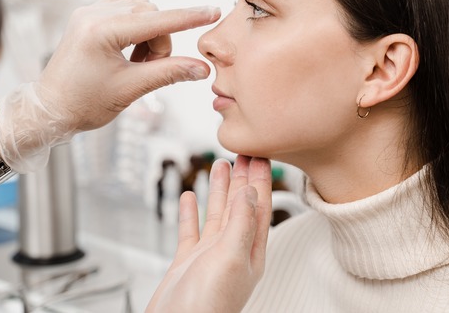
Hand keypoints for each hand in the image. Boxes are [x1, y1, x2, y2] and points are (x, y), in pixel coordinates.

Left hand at [37, 0, 219, 131]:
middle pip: (150, 13)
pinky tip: (128, 49)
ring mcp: (88, 13)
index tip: (212, 11)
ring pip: (139, 8)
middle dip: (159, 40)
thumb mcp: (131, 89)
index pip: (156, 20)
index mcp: (100, 31)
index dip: (188, 17)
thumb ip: (168, 73)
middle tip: (150, 68)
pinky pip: (123, 7)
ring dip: (148, 33)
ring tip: (136, 62)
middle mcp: (92, 15)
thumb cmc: (82, 103)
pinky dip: (135, 26)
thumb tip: (201, 68)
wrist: (49, 110)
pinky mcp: (87, 17)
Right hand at [146, 156, 271, 312]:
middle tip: (243, 150)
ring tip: (220, 164)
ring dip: (219, 189)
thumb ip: (241, 223)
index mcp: (251, 251)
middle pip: (240, 205)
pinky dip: (190, 212)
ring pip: (217, 213)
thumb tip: (251, 191)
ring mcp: (210, 256)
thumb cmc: (208, 305)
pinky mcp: (187, 263)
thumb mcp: (231, 257)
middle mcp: (233, 251)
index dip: (261, 179)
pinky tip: (187, 196)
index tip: (261, 153)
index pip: (260, 206)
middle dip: (243, 178)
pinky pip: (190, 230)